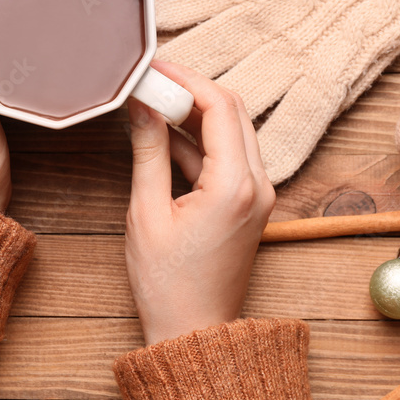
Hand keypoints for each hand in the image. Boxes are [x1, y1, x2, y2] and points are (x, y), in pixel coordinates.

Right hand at [125, 61, 275, 345]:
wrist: (194, 332)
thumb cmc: (168, 283)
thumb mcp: (147, 212)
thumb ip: (147, 151)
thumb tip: (141, 105)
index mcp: (235, 186)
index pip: (219, 107)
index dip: (185, 79)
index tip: (154, 68)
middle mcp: (258, 185)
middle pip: (232, 111)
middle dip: (192, 89)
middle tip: (152, 79)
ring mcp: (258, 195)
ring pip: (232, 131)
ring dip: (195, 113)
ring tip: (152, 101)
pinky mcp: (249, 203)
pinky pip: (228, 156)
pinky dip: (199, 141)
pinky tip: (164, 134)